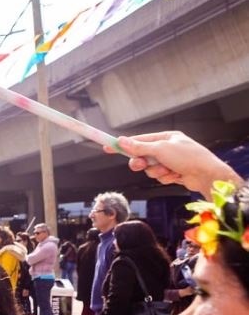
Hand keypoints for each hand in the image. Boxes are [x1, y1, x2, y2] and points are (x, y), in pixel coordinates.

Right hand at [108, 131, 240, 194]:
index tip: (108, 147)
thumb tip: (122, 141)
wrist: (206, 175)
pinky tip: (176, 175)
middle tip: (140, 165)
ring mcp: (170, 161)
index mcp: (165, 137)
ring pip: (150, 169)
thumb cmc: (188, 157)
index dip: (123, 144)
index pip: (139, 139)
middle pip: (142, 156)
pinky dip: (165, 177)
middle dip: (141, 162)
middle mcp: (167, 148)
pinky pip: (159, 176)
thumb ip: (139, 147)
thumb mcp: (160, 149)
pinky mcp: (173, 173)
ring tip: (168, 170)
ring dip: (156, 171)